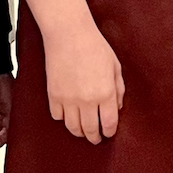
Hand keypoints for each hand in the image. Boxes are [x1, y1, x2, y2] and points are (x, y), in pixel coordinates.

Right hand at [45, 18, 124, 141]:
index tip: (109, 133)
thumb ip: (119, 89)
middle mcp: (87, 100)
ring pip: (73, 127)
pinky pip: (58, 116)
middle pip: (90, 130)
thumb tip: (118, 107)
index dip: (109, 131)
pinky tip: (68, 115)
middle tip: (96, 138)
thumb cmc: (94, 46)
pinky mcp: (54, 95)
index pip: (109, 123)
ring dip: (79, 132)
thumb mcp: (115, 67)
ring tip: (83, 130)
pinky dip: (63, 118)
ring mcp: (69, 99)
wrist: (69, 34)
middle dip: (94, 137)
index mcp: (106, 93)